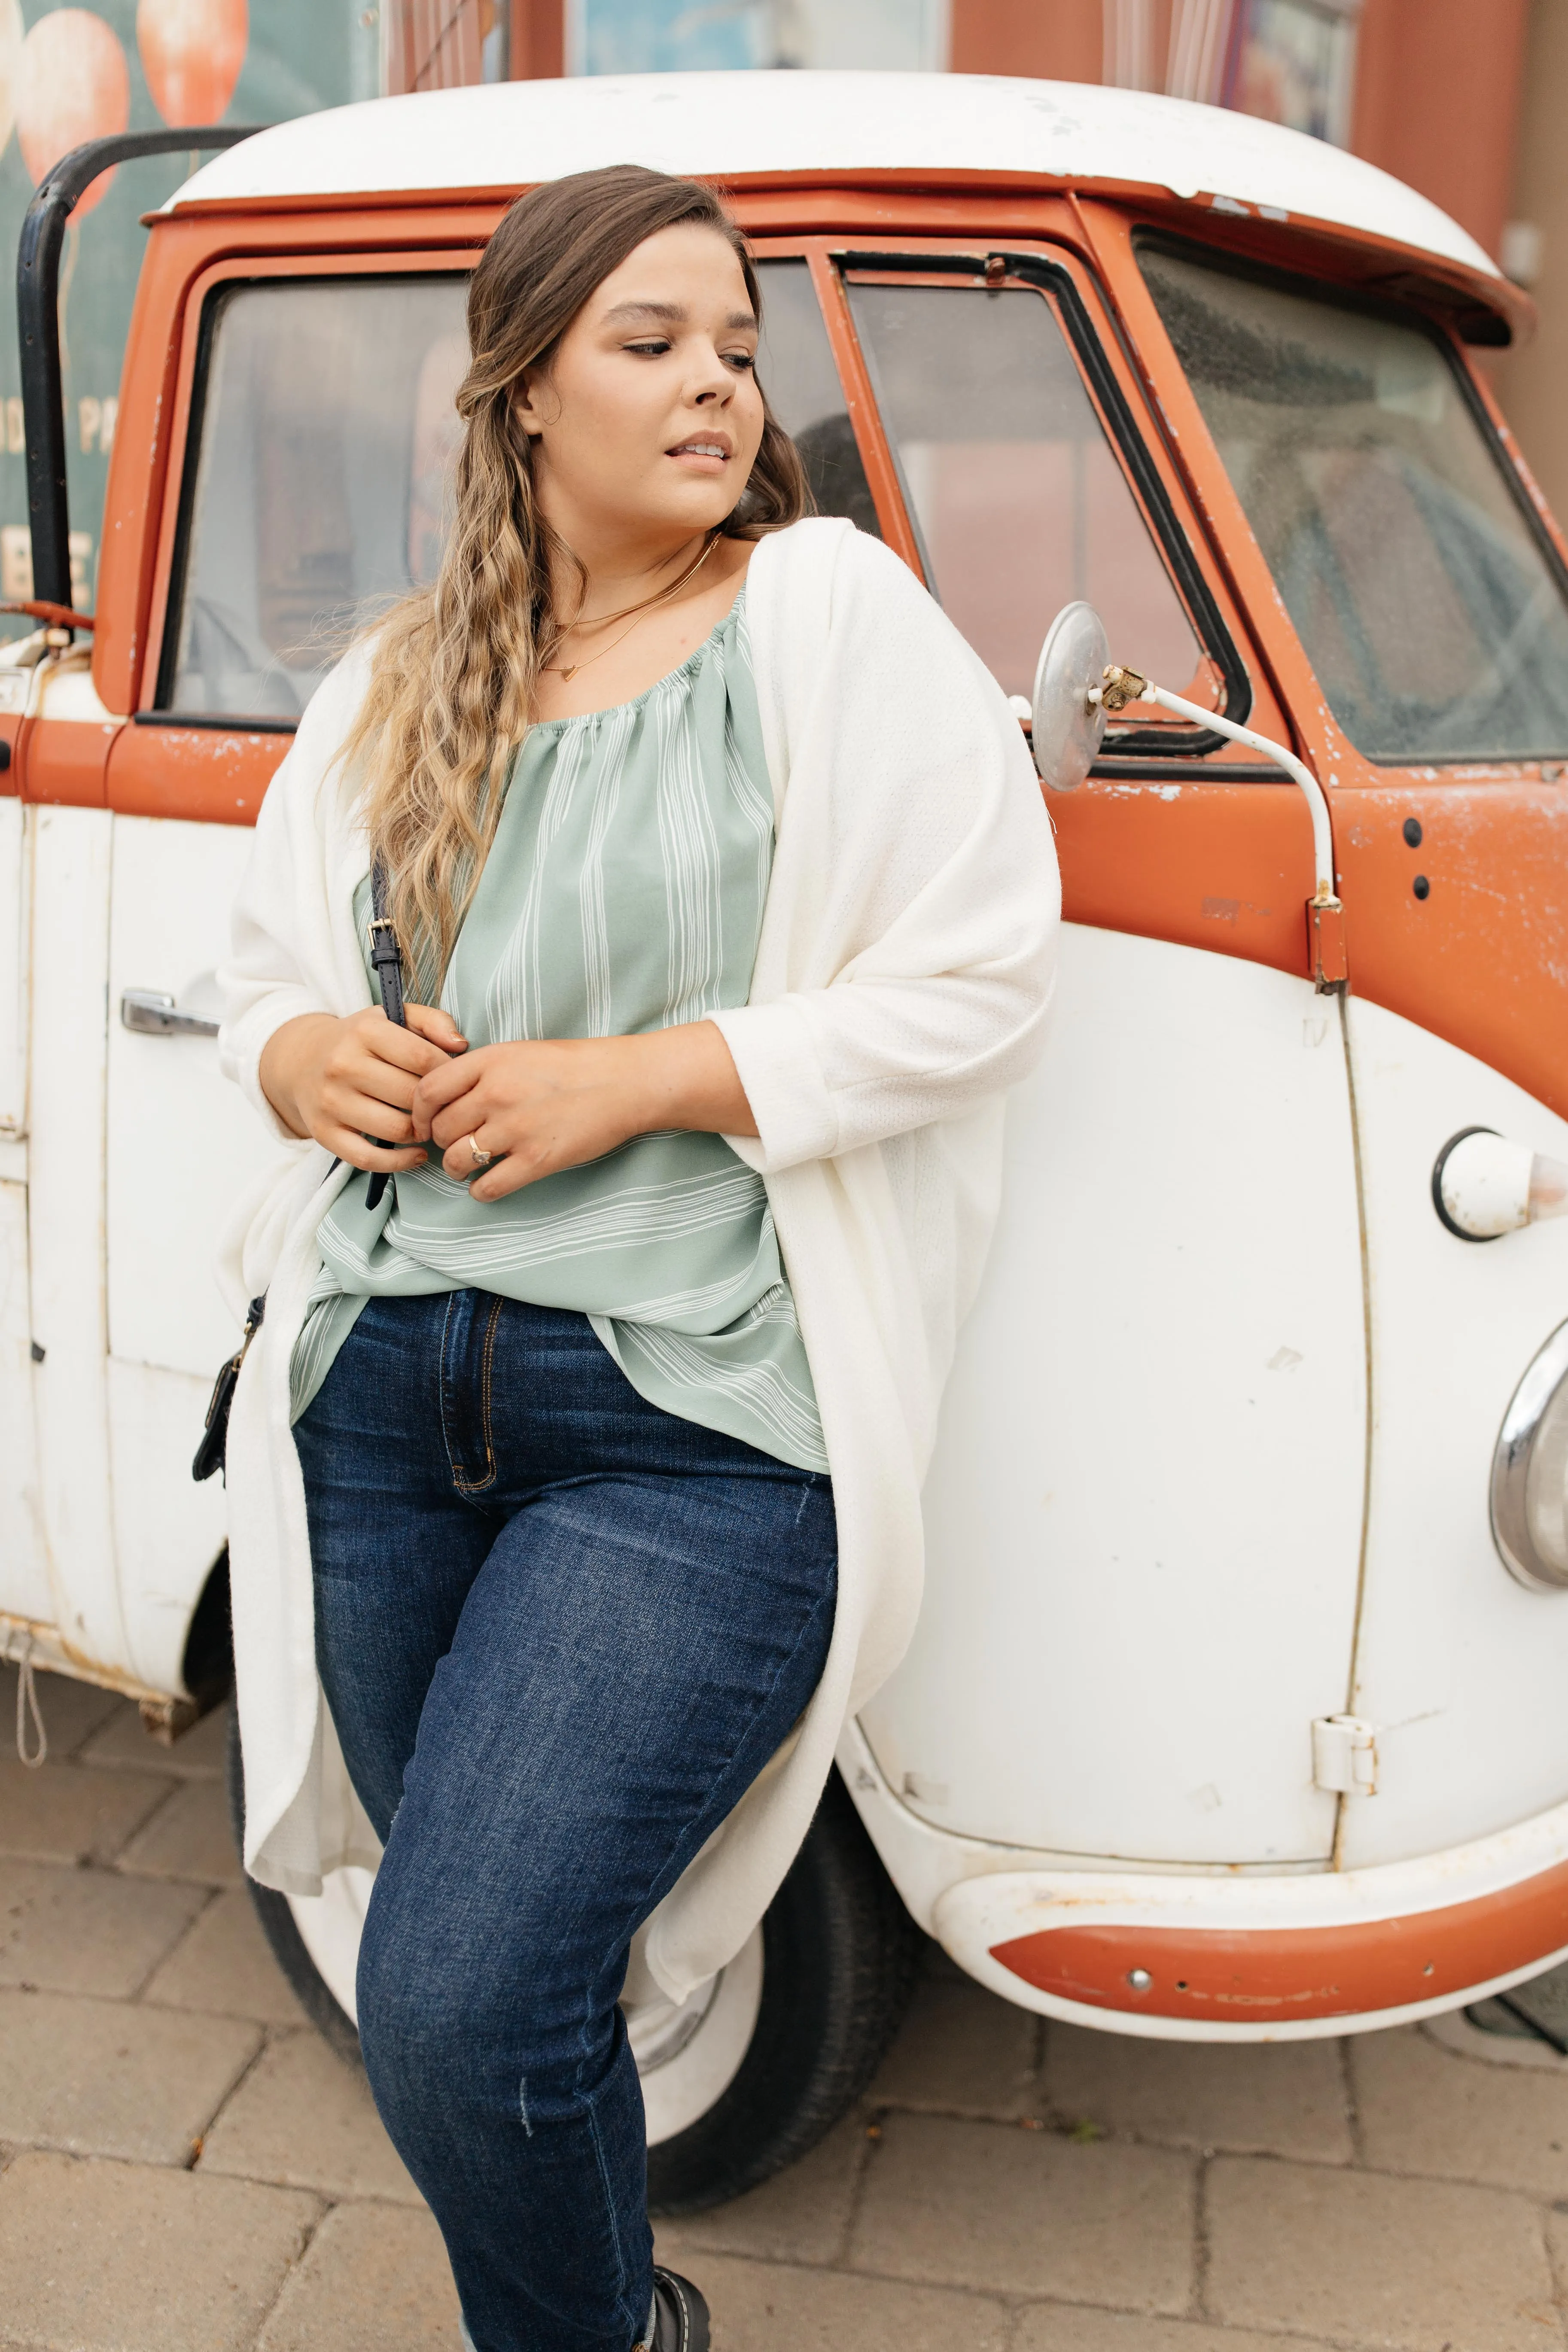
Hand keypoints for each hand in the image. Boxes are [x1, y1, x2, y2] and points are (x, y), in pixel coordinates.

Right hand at [259, 1002, 467, 1169]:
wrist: (301, 1059)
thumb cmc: (361, 1041)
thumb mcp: (393, 1017)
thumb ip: (432, 1021)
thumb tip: (460, 1045)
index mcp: (364, 1031)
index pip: (422, 1057)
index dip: (448, 1073)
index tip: (454, 1080)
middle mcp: (343, 1065)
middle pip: (411, 1096)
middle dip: (436, 1106)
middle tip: (445, 1108)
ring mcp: (331, 1101)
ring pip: (395, 1129)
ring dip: (421, 1133)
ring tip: (428, 1125)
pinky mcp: (323, 1132)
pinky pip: (368, 1158)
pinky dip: (399, 1162)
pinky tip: (417, 1154)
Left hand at [410, 1021, 755, 1202]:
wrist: (625, 1082)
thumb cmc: (576, 1066)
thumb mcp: (520, 1052)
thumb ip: (482, 1071)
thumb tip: (448, 1096)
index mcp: (489, 1062)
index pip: (427, 1091)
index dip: (419, 1112)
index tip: (426, 1122)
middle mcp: (495, 1094)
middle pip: (439, 1129)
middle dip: (441, 1142)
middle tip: (455, 1144)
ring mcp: (515, 1129)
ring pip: (457, 1160)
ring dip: (457, 1168)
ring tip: (469, 1166)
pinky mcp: (536, 1160)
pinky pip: (487, 1187)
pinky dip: (482, 1190)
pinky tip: (490, 1183)